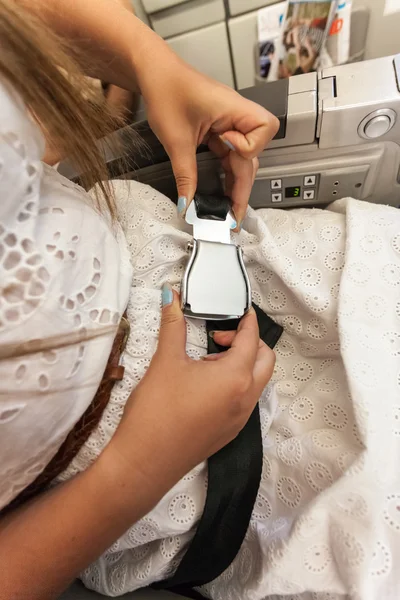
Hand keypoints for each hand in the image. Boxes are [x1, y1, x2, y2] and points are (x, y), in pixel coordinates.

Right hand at [107, 286, 274, 496]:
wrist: (144, 462)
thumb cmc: (156, 411)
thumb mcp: (165, 361)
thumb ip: (173, 324)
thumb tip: (170, 296)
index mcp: (235, 377)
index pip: (252, 338)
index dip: (247, 320)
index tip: (240, 310)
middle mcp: (246, 398)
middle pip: (265, 360)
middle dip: (249, 342)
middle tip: (218, 337)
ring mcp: (240, 418)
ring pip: (257, 381)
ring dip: (242, 364)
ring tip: (207, 361)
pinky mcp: (230, 431)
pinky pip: (246, 400)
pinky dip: (236, 384)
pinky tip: (205, 385)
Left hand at [137, 55, 278, 227]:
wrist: (153, 73)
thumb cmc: (166, 90)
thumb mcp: (175, 138)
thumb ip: (185, 175)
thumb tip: (188, 205)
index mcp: (234, 108)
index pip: (263, 130)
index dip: (246, 145)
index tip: (223, 145)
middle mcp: (237, 117)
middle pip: (253, 155)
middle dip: (243, 186)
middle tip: (233, 217)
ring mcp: (230, 125)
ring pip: (242, 160)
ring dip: (236, 185)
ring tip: (228, 212)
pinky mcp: (220, 132)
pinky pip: (229, 157)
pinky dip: (226, 176)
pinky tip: (221, 194)